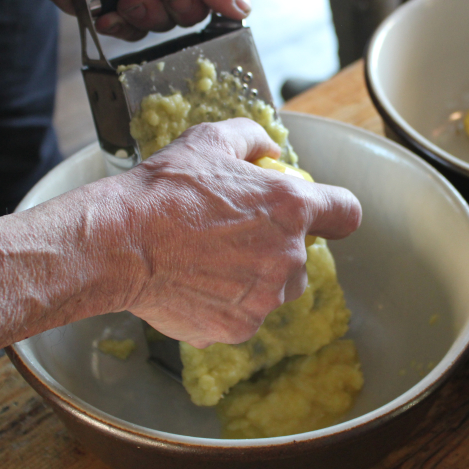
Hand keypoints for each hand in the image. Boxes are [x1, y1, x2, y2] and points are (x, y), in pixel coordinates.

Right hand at [100, 119, 361, 347]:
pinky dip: (224, 304)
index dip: (334, 212)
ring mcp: (265, 298)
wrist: (121, 242)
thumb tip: (272, 150)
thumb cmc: (165, 189)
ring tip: (208, 260)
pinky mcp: (239, 328)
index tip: (319, 215)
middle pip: (303, 257)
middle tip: (233, 235)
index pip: (347, 213)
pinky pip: (243, 315)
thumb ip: (253, 139)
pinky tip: (193, 283)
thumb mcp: (210, 140)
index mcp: (291, 208)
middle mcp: (288, 257)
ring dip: (253, 278)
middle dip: (276, 248)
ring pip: (274, 290)